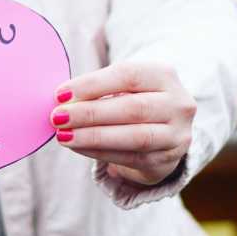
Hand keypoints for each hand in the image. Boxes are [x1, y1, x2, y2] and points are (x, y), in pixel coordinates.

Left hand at [50, 62, 194, 186]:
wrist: (164, 127)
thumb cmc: (133, 98)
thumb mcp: (122, 85)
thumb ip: (97, 89)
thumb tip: (62, 101)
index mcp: (164, 75)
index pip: (128, 75)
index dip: (92, 84)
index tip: (61, 94)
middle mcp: (178, 104)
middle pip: (132, 108)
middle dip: (90, 114)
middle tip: (58, 117)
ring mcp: (177, 134)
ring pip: (135, 137)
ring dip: (93, 137)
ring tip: (64, 136)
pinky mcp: (168, 160)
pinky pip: (131, 158)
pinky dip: (100, 153)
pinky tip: (78, 147)